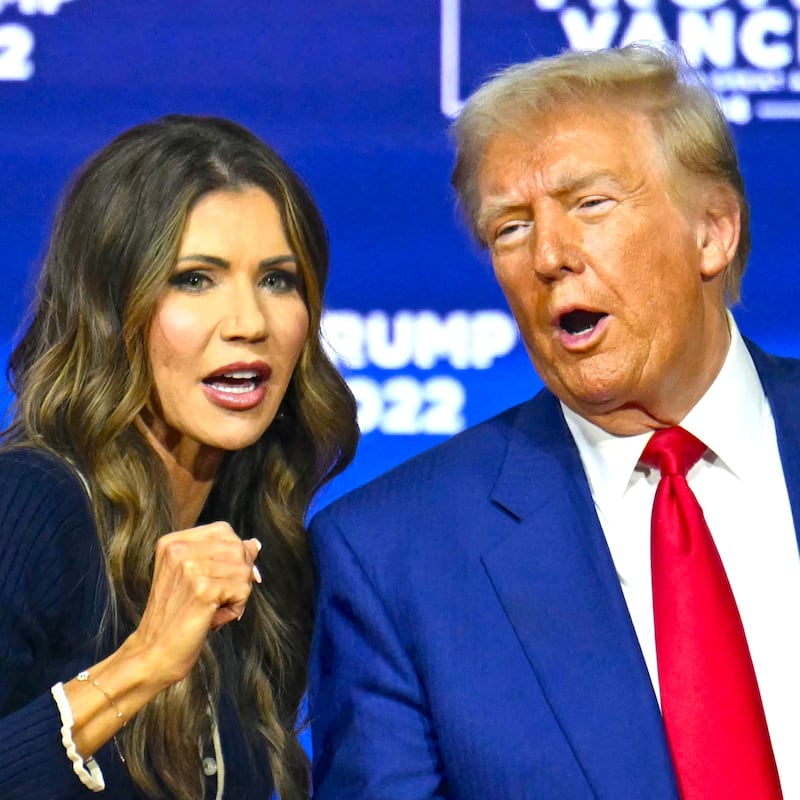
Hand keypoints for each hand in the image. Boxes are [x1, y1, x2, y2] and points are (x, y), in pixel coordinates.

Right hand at [126, 521, 261, 686]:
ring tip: (214, 610)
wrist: (153, 654)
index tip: (232, 576)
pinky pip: (243, 590)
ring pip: (244, 570)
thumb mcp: (192, 577)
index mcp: (172, 542)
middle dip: (241, 575)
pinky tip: (214, 620)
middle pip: (238, 548)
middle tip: (221, 600)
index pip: (224, 530)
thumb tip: (255, 543)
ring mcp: (190, 568)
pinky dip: (236, 608)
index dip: (237, 552)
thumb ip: (220, 557)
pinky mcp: (203, 590)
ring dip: (238, 595)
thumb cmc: (176, 618)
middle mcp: (178, 550)